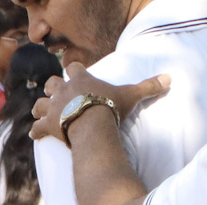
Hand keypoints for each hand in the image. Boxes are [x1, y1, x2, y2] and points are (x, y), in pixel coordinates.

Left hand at [31, 63, 171, 142]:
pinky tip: (36, 135)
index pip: (73, 67)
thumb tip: (170, 78)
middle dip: (53, 88)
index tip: (76, 73)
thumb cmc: (111, 107)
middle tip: (59, 95)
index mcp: (80, 80)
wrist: (92, 124)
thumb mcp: (131, 95)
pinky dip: (36, 131)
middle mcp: (63, 91)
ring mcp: (52, 108)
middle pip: (50, 83)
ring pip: (39, 104)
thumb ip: (148, 86)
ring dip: (40, 108)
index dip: (74, 70)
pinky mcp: (47, 125)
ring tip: (44, 113)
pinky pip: (36, 128)